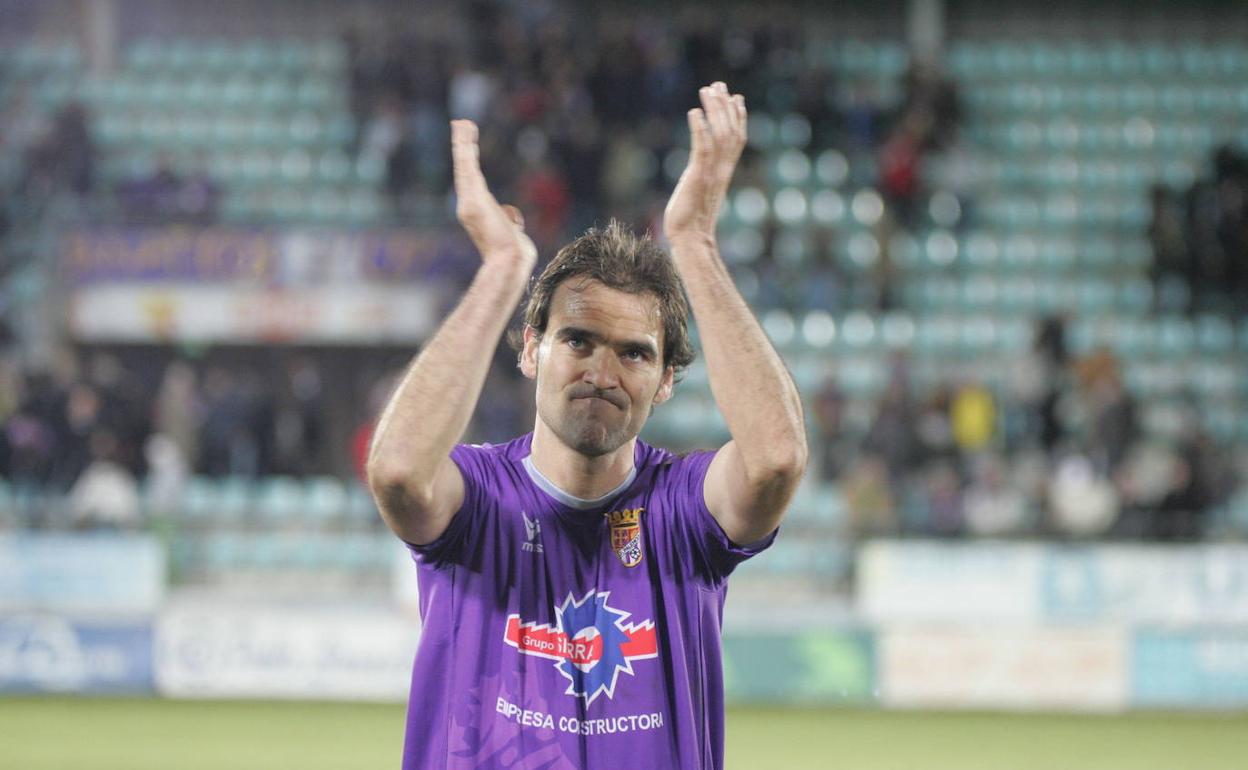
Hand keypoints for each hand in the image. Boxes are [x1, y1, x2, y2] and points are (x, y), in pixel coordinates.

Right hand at [451, 119, 537, 267]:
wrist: (509, 262)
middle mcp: (468, 205)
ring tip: (462, 123)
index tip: (469, 144)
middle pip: (465, 169)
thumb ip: (509, 219)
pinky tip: (465, 135)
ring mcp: (469, 202)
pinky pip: (468, 170)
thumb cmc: (512, 252)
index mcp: (476, 210)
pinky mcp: (473, 200)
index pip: (472, 180)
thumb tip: (512, 216)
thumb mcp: (512, 231)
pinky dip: (465, 151)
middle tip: (460, 124)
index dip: (469, 162)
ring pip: (465, 166)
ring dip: (463, 143)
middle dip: (463, 146)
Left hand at [663, 82, 747, 246]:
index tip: (735, 97)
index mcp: (724, 173)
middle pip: (730, 132)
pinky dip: (700, 128)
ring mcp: (712, 173)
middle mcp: (722, 170)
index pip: (736, 139)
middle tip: (718, 84)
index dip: (738, 117)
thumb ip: (702, 178)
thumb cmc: (690, 222)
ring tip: (707, 90)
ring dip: (714, 111)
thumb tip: (699, 174)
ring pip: (720, 135)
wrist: (690, 240)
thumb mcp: (698, 193)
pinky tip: (694, 112)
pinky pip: (703, 149)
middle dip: (725, 106)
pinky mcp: (699, 177)